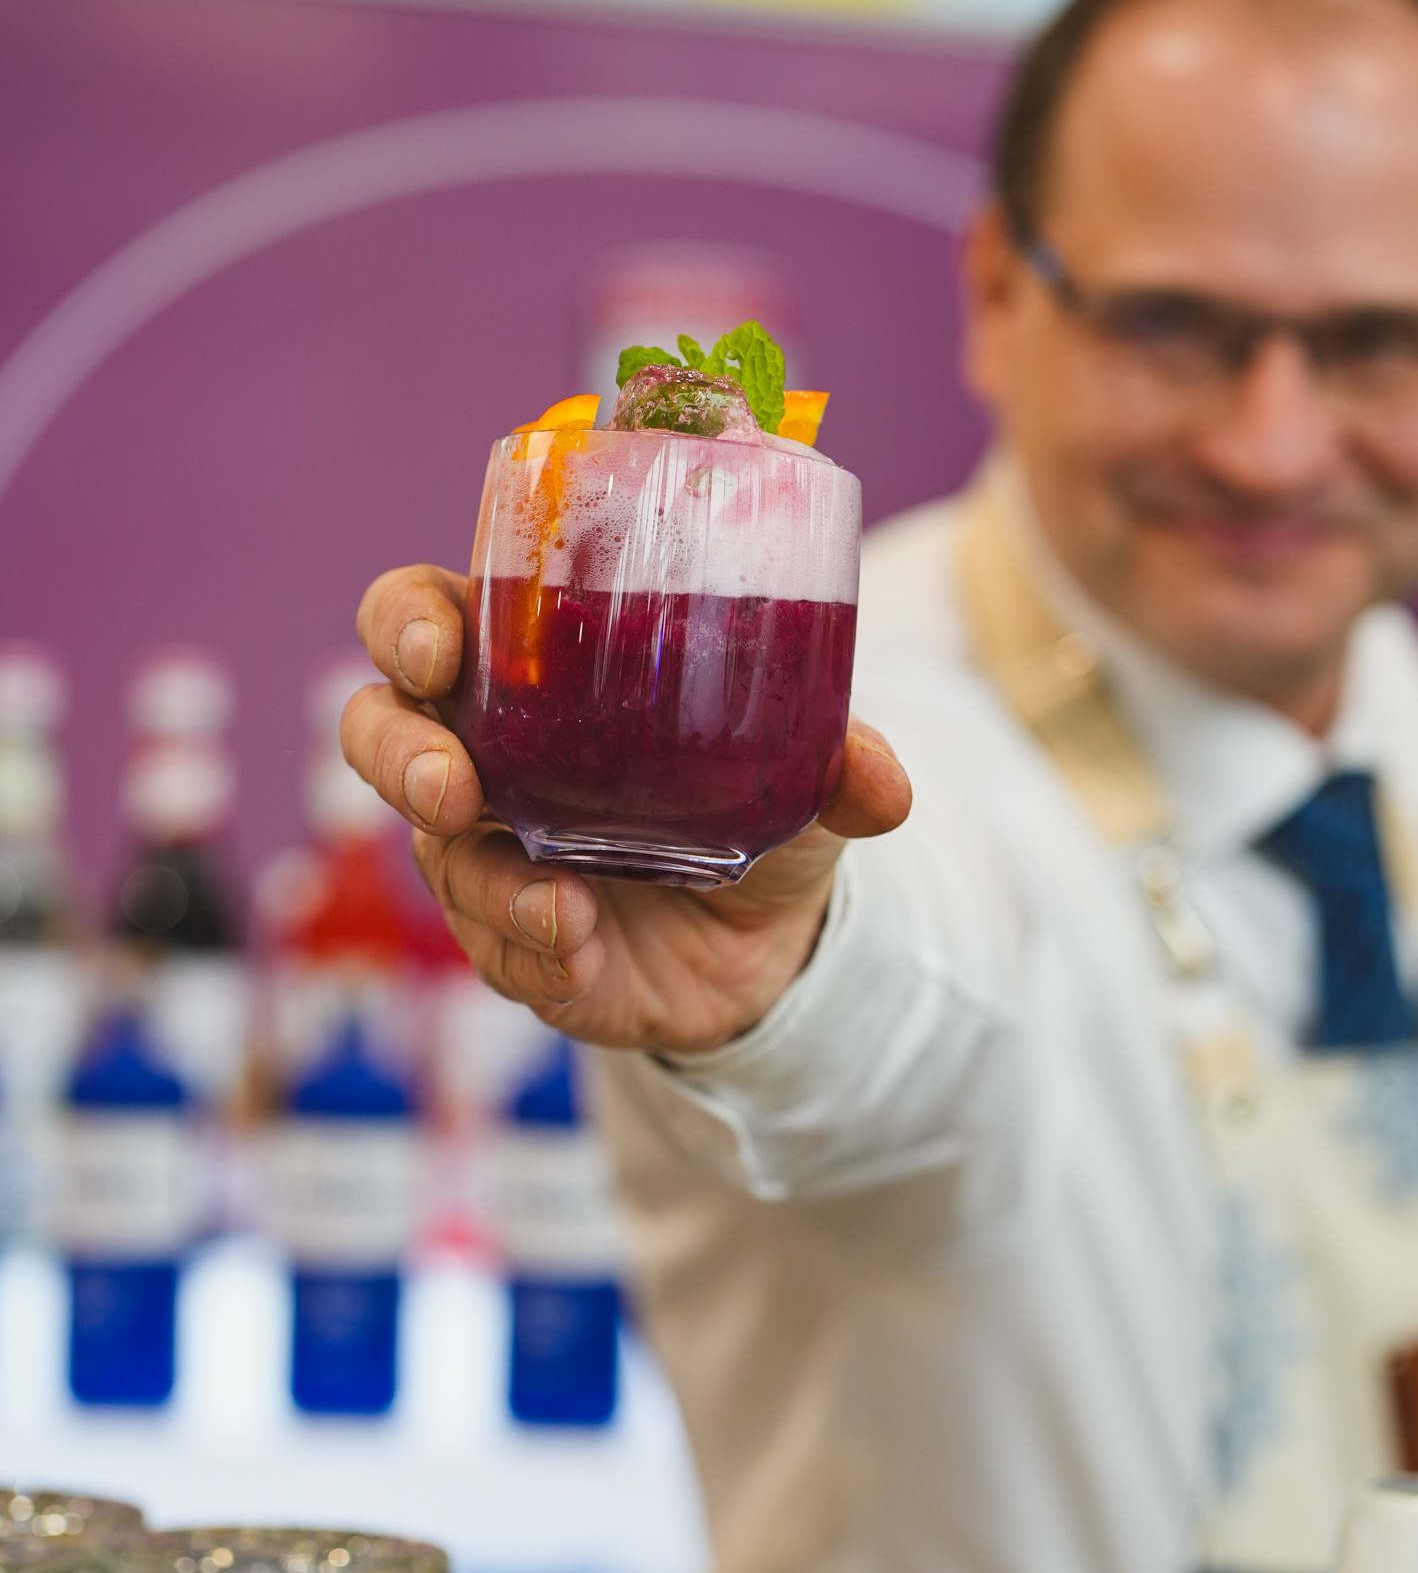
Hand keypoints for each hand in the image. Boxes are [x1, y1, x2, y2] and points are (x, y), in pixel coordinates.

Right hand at [347, 565, 911, 1053]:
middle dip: (396, 755)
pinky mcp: (517, 947)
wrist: (774, 941)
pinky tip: (579, 946)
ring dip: (484, 881)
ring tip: (554, 899)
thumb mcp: (802, 769)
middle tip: (449, 784)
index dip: (407, 622)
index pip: (423, 620)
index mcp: (528, 676)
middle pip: (379, 734)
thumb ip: (840, 759)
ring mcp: (490, 857)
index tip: (439, 643)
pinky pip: (498, 953)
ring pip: (437, 859)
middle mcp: (486, 758)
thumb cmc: (755, 807)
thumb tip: (882, 782)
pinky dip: (536, 952)